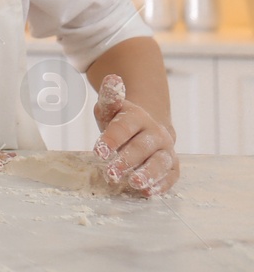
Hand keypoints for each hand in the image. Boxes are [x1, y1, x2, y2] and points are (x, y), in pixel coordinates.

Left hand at [93, 74, 177, 195]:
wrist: (145, 128)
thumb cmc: (120, 120)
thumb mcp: (110, 108)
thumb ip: (110, 97)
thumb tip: (112, 78)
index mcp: (137, 117)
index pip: (124, 127)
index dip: (112, 139)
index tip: (99, 151)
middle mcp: (155, 132)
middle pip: (141, 147)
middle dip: (126, 160)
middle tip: (111, 172)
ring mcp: (166, 149)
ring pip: (160, 162)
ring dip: (148, 174)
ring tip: (135, 184)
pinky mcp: (172, 165)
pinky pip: (171, 175)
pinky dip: (162, 185)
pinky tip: (149, 193)